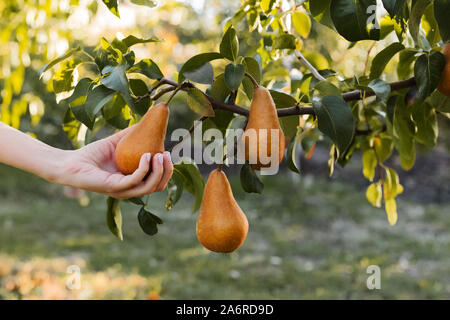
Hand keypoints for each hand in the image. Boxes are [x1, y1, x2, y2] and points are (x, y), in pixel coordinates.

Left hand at [57, 126, 172, 198]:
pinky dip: (144, 168)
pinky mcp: (114, 187)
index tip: (167, 153)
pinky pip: (135, 180)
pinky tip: (146, 155)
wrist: (70, 162)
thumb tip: (148, 120)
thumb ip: (133, 134)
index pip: (157, 182)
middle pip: (157, 187)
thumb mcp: (118, 142)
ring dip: (159, 171)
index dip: (166, 170)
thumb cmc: (92, 154)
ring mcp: (122, 190)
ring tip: (159, 155)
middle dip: (167, 172)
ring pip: (150, 187)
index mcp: (133, 182)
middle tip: (166, 155)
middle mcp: (130, 189)